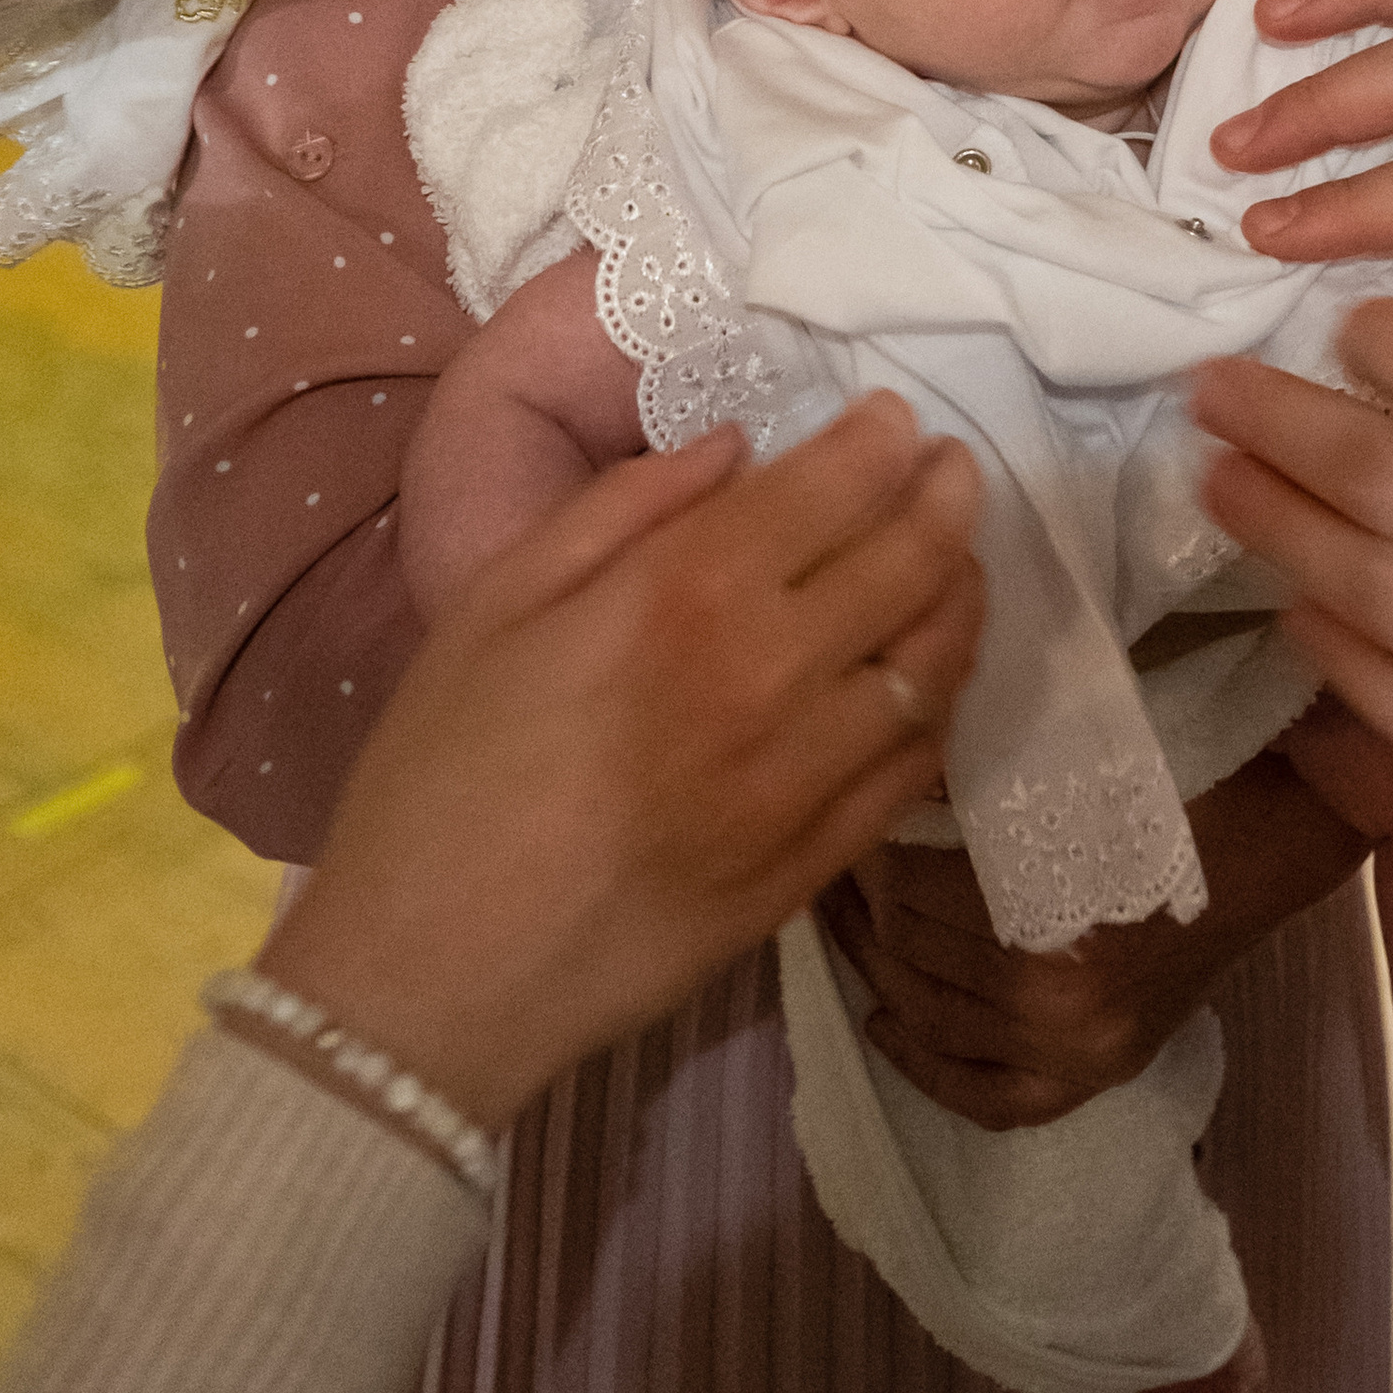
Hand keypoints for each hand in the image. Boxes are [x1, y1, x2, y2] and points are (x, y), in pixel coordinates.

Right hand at [259, 401, 983, 1126]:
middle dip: (947, 498)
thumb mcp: (496, 600)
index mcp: (687, 593)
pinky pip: (912, 771)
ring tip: (958, 562)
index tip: (893, 419)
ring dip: (962, 596)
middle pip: (910, 564)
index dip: (882, 440)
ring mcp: (805, 779)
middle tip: (953, 472)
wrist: (431, 974)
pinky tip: (929, 682)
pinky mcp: (814, 867)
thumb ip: (622, 507)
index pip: (836, 488)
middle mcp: (771, 675)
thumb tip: (732, 446)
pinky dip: (938, 708)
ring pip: (934, 666)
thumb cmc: (439, 772)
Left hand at [816, 749, 1369, 1129]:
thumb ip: (980, 802)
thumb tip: (888, 790)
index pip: (916, 892)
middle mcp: (1057, 1003)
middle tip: (841, 862)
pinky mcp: (1090, 1082)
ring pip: (931, 1017)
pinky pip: (985, 1098)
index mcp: (1052, 916)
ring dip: (877, 966)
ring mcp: (1074, 1055)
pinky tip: (883, 1023)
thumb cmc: (1167, 795)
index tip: (856, 821)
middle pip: (914, 953)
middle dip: (865, 904)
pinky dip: (924, 1066)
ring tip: (847, 921)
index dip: (873, 853)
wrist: (1260, 855)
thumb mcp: (1066, 784)